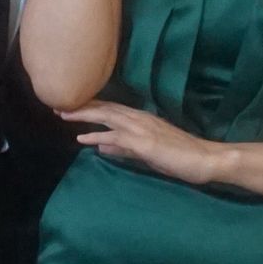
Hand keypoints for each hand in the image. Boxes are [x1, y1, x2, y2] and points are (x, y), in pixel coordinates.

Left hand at [62, 102, 224, 185]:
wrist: (205, 159)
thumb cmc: (180, 157)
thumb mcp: (146, 152)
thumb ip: (123, 148)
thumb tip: (101, 147)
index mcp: (141, 119)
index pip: (111, 109)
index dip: (90, 106)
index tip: (70, 105)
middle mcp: (139, 119)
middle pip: (105, 108)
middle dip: (81, 106)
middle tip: (58, 104)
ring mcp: (141, 129)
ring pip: (107, 117)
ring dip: (84, 115)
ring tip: (63, 114)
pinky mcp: (144, 143)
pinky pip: (117, 137)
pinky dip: (98, 136)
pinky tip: (83, 138)